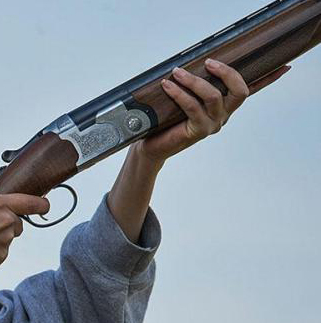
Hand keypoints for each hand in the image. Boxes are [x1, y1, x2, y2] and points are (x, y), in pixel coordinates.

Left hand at [133, 59, 290, 163]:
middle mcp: (223, 115)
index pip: (250, 90)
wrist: (153, 146)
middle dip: (227, 72)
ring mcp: (213, 124)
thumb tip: (188, 62)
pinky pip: (192, 107)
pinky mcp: (198, 131)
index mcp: (225, 106)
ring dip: (194, 81)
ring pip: (213, 96)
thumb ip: (193, 85)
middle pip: (239, 91)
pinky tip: (168, 85)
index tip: (284, 68)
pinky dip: (179, 93)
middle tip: (208, 62)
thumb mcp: (183, 99)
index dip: (268, 80)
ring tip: (177, 72)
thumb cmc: (167, 120)